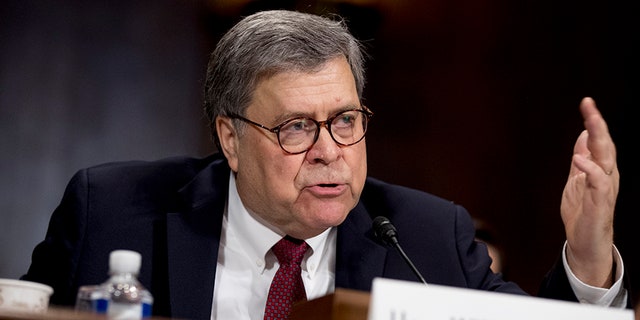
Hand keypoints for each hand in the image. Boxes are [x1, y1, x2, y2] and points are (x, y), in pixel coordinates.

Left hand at [562, 97, 618, 287]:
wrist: (585, 242)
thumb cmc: (583, 212)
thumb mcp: (577, 180)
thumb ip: (581, 159)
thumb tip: (583, 136)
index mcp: (602, 168)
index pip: (599, 140)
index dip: (594, 121)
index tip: (586, 102)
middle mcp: (607, 175)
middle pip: (605, 144)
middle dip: (597, 123)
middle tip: (589, 103)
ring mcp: (605, 188)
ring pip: (605, 159)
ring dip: (598, 139)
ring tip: (590, 121)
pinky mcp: (600, 202)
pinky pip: (597, 183)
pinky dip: (590, 169)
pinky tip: (579, 159)